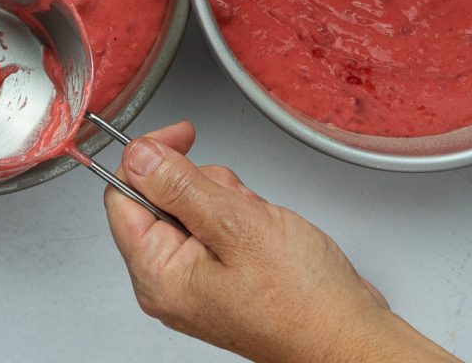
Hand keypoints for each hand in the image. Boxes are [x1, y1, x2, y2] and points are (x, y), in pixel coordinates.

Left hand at [104, 121, 460, 362]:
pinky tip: (265, 230)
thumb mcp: (237, 226)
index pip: (123, 194)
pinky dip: (242, 214)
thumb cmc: (302, 301)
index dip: (149, 156)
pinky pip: (220, 221)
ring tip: (259, 223)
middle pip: (161, 195)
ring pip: (194, 203)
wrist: (348, 335)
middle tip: (237, 204)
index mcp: (158, 273)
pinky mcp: (223, 273)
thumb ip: (180, 185)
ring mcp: (198, 278)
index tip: (182, 135)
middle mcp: (170, 280)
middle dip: (202, 182)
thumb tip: (138, 156)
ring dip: (228, 198)